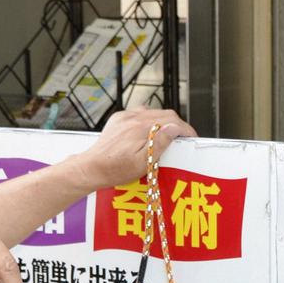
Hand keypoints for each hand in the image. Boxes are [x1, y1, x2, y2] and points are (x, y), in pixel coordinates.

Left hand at [75, 108, 196, 189]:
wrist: (91, 168)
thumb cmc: (115, 170)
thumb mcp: (143, 163)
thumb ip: (160, 143)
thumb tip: (175, 128)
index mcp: (142, 127)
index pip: (172, 121)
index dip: (185, 129)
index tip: (192, 138)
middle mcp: (134, 117)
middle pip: (164, 114)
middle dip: (176, 126)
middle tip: (182, 139)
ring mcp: (125, 117)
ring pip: (152, 113)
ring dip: (163, 123)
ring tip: (167, 137)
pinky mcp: (118, 120)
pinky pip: (139, 115)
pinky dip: (148, 122)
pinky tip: (148, 134)